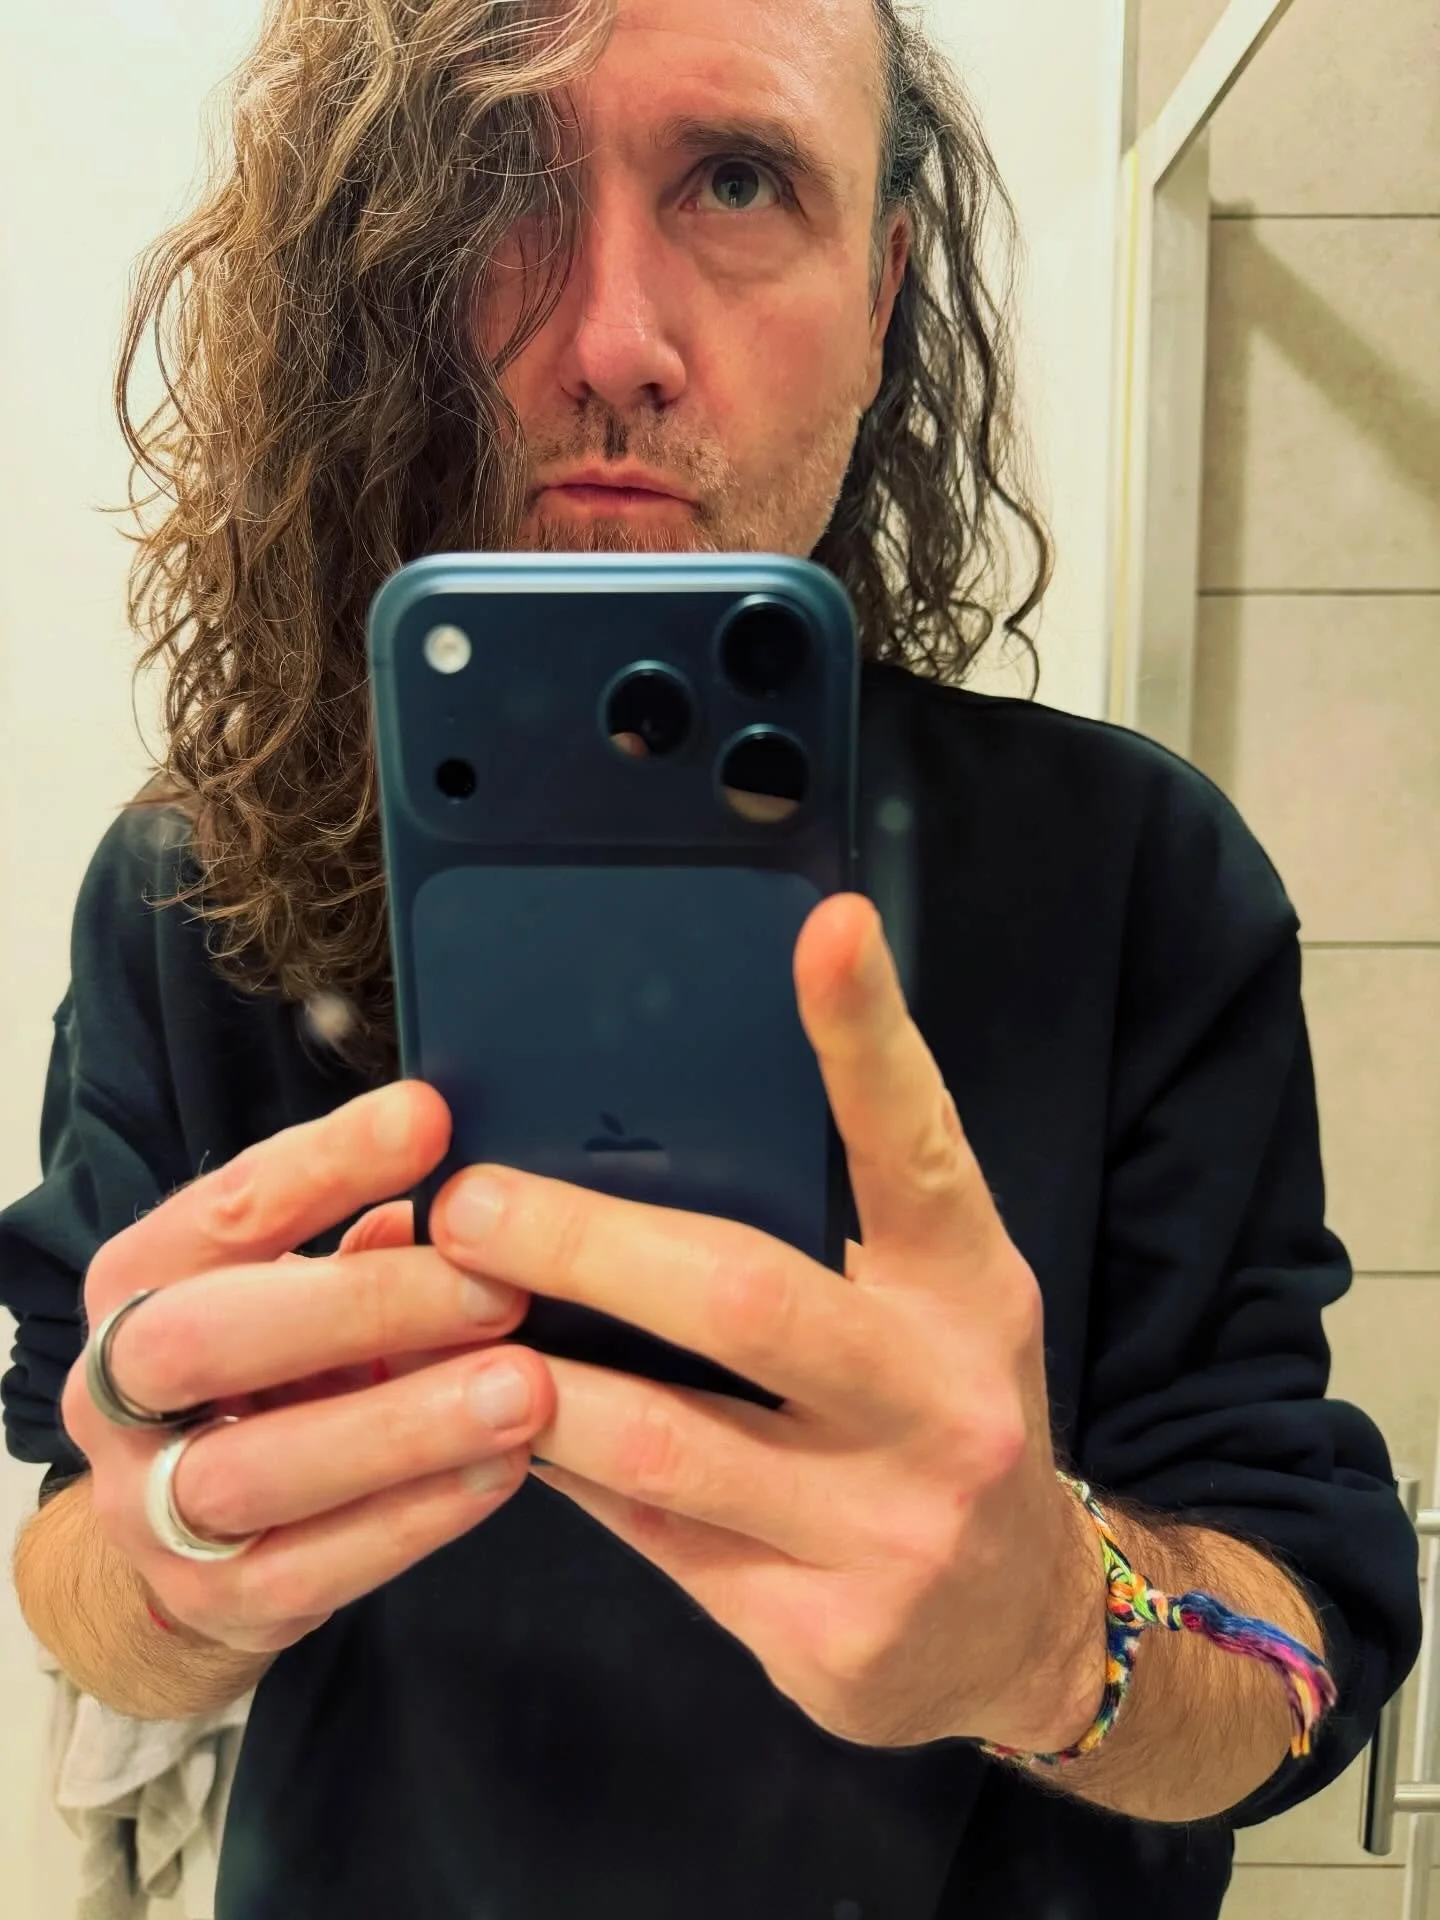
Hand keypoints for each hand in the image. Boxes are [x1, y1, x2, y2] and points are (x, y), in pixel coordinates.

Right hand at [61, 1086, 555, 1654]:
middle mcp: (119, 1391)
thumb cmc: (275, 1370)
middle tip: (498, 1287)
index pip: (224, 1208)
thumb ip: (363, 1240)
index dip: (328, 1162)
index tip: (432, 1122)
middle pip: (209, 1338)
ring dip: (403, 1426)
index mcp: (141, 1282)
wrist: (196, 1535)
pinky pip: (314, 1567)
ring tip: (526, 1391)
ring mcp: (150, 1507)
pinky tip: (502, 1470)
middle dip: (362, 1305)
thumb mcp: (299, 1288)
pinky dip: (415, 1517)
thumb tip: (464, 1180)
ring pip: (258, 1469)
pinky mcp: (215, 1600)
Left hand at [430, 894, 1106, 1751]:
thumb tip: (643, 1133)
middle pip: (745, 1296)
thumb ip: (830, 1227)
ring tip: (445, 1315)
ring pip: (665, 1440)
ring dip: (535, 1372)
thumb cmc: (938, 1414)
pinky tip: (504, 1426)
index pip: (919, 1146)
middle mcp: (945, 1401)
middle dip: (584, 1242)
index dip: (870, 1037)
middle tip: (470, 1203)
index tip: (827, 927)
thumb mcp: (927, 1306)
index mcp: (971, 1289)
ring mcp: (890, 1528)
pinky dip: (565, 1471)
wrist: (1018, 1628)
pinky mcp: (824, 1633)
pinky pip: (651, 1538)